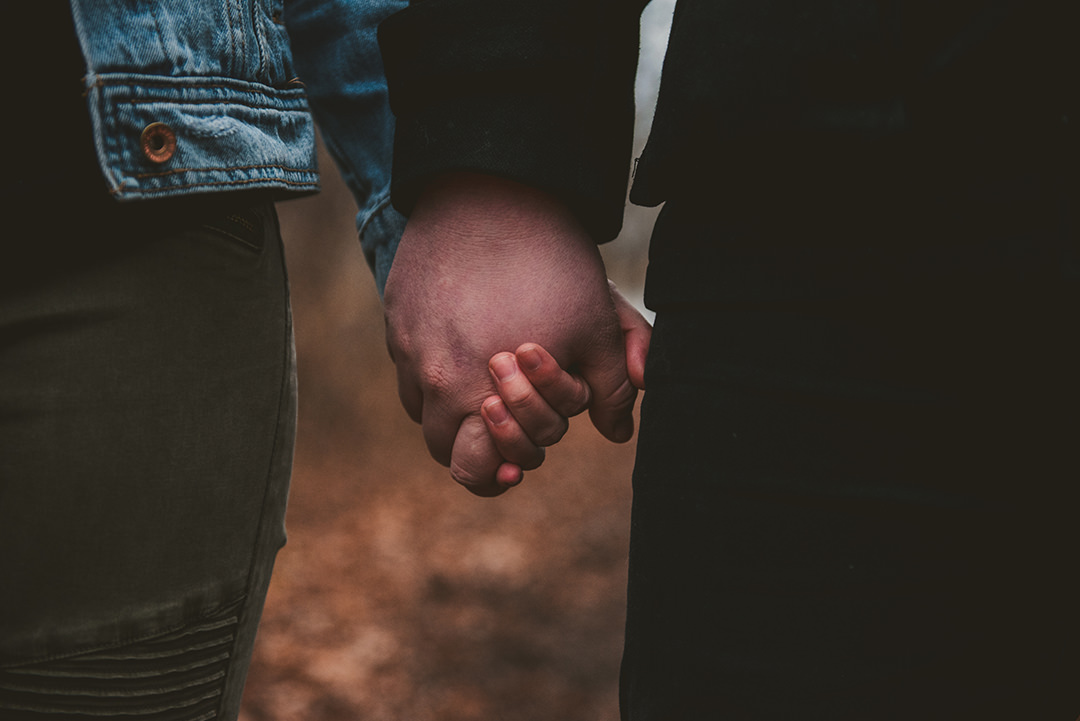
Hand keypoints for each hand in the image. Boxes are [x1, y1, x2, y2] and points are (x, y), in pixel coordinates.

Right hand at [383, 172, 641, 495]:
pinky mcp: (396, 317)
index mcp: (482, 394)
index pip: (475, 468)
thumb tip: (617, 431)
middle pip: (443, 447)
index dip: (501, 471)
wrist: (494, 190)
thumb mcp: (598, 325)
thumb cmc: (553, 263)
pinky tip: (465, 341)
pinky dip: (434, 369)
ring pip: (422, 408)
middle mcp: (435, 379)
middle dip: (477, 445)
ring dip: (453, 408)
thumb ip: (612, 387)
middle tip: (506, 419)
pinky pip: (408, 366)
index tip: (521, 462)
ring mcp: (409, 347)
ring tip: (487, 379)